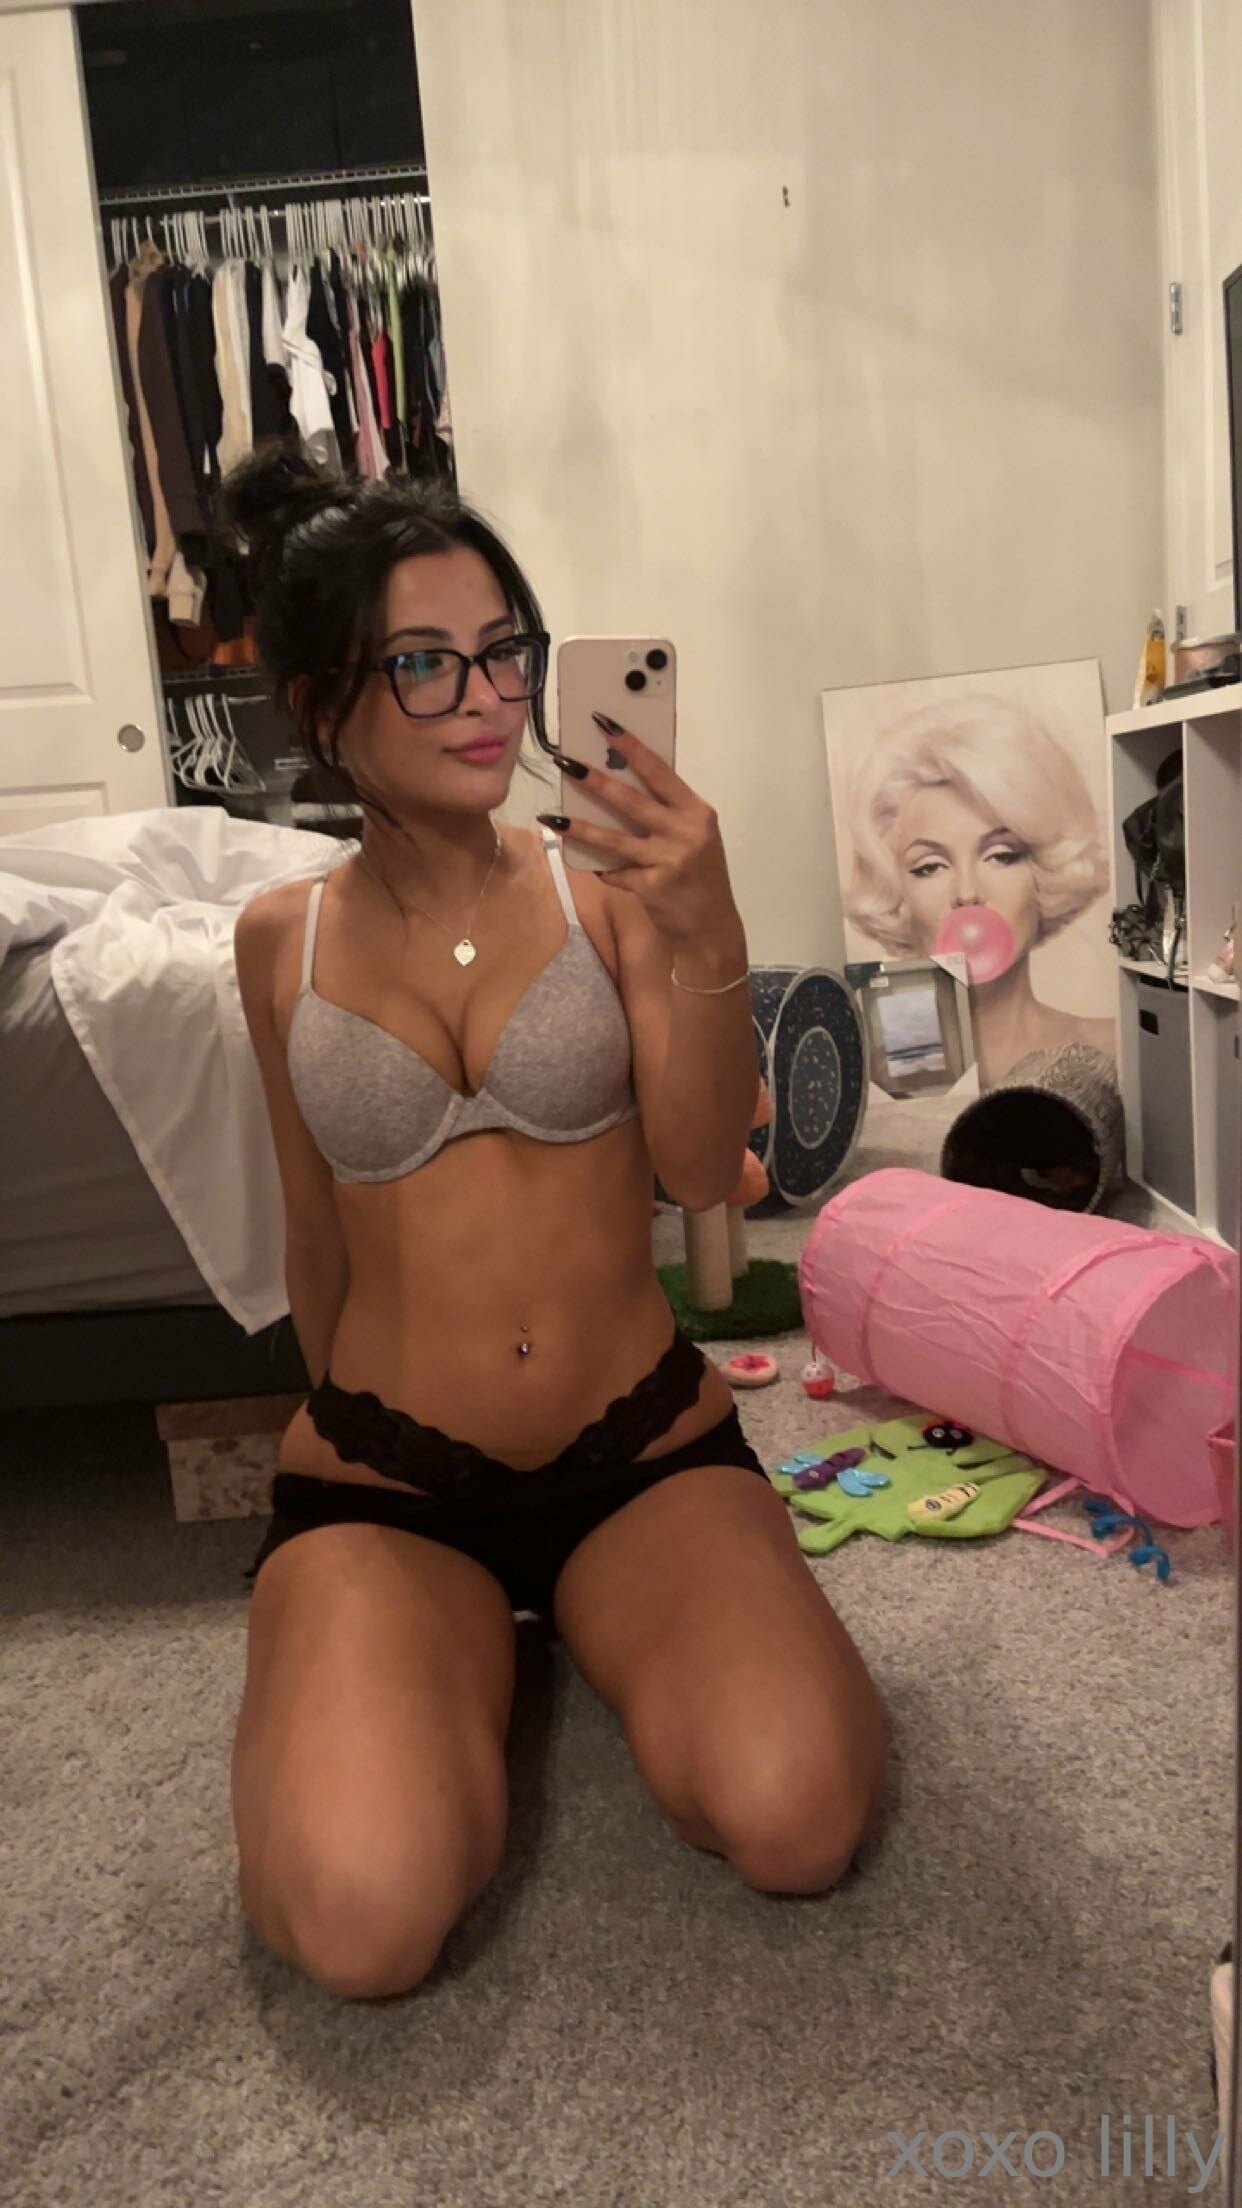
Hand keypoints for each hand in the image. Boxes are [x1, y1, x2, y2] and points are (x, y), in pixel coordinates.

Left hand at [540, 725, 740, 951]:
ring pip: (613, 839)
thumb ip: (666, 812)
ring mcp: (668, 860)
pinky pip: (614, 873)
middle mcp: (685, 832)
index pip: (660, 771)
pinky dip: (601, 869)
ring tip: (552, 815)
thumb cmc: (699, 874)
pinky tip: (588, 864)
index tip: (605, 725)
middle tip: (564, 761)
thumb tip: (617, 782)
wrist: (710, 926)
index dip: (631, 746)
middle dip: (594, 779)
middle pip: (631, 800)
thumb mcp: (694, 836)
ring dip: (579, 827)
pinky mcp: (652, 887)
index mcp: (696, 812)